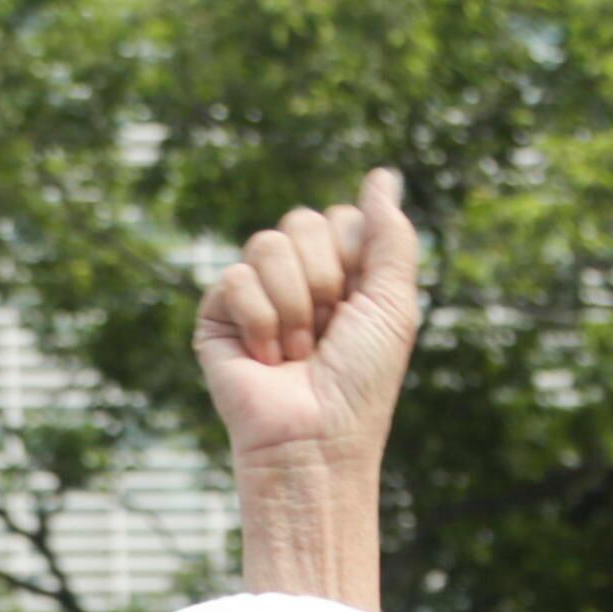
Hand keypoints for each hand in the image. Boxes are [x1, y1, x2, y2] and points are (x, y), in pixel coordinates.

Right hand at [198, 166, 424, 472]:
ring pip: (267, 243)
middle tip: (326, 333)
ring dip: (292, 306)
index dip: (353, 259)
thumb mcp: (394, 302)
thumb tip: (382, 174)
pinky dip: (259, 322)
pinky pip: (234, 278)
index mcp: (342, 271)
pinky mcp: (218, 315)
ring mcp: (256, 293)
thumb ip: (391, 235)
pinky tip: (265, 360)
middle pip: (303, 220)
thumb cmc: (360, 382)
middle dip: (322, 280)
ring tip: (296, 353)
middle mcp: (298, 276)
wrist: (315, 438)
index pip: (341, 217)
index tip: (357, 309)